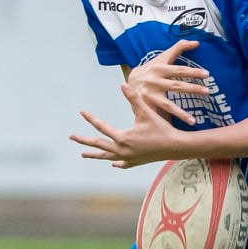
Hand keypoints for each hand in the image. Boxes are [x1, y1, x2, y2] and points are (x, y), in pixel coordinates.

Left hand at [71, 82, 189, 168]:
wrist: (176, 146)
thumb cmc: (161, 128)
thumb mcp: (146, 112)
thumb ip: (134, 98)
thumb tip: (122, 85)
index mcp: (122, 138)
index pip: (101, 127)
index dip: (91, 118)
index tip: (82, 112)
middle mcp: (122, 150)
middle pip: (98, 144)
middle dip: (84, 140)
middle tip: (71, 136)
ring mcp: (128, 158)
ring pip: (107, 156)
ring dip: (95, 154)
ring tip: (84, 154)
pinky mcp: (136, 162)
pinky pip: (122, 163)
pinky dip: (116, 162)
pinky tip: (113, 163)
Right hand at [125, 39, 211, 124]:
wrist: (128, 83)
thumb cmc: (150, 69)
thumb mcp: (162, 58)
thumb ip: (178, 48)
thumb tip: (196, 42)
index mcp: (159, 67)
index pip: (179, 69)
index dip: (193, 71)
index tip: (206, 74)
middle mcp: (154, 80)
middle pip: (176, 85)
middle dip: (192, 89)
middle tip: (208, 92)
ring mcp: (149, 94)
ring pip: (167, 104)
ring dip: (181, 113)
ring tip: (194, 120)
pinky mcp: (146, 105)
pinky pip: (160, 114)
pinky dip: (170, 120)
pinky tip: (181, 125)